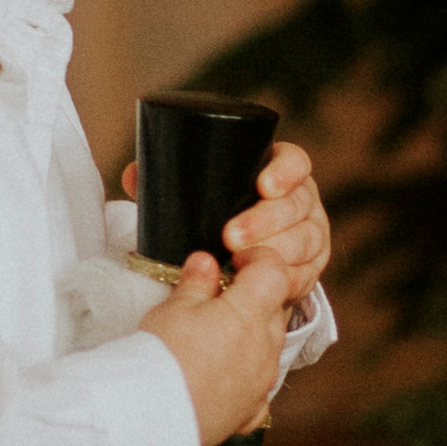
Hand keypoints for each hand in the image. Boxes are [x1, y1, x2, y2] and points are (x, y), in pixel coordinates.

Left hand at [121, 139, 329, 305]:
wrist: (238, 258)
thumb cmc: (216, 216)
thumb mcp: (197, 198)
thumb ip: (167, 184)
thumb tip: (134, 176)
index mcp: (279, 171)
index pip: (295, 161)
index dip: (286, 171)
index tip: (263, 185)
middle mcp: (301, 199)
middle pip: (298, 204)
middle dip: (267, 220)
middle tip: (230, 237)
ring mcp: (311, 232)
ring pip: (306, 239)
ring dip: (277, 251)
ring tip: (242, 262)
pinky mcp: (312, 265)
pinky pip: (309, 272)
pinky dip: (290, 278)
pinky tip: (271, 283)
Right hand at [142, 250, 289, 445]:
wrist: (152, 415)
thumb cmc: (161, 356)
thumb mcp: (173, 308)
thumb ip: (197, 282)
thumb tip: (205, 264)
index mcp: (250, 313)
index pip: (275, 272)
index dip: (258, 260)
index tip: (235, 262)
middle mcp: (266, 347)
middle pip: (275, 309)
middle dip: (254, 298)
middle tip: (218, 300)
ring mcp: (262, 381)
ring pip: (270, 347)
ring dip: (251, 336)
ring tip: (213, 339)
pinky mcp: (251, 411)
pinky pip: (260, 387)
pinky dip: (247, 377)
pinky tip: (222, 376)